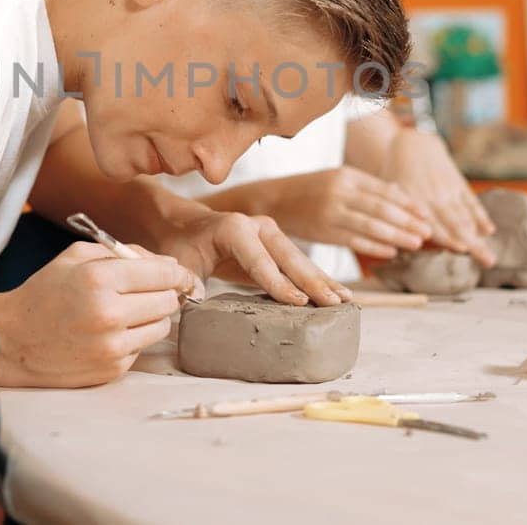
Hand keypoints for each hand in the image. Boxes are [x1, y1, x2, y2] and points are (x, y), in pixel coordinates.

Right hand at [0, 242, 198, 387]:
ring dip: (153, 317)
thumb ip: (124, 253)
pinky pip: (143, 347)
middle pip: (168, 301)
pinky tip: (110, 332)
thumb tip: (168, 264)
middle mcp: (108, 313)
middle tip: (151, 291)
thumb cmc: (45, 292)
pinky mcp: (112, 369)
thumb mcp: (76, 257)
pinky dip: (134, 338)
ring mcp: (111, 346)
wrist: (12, 340)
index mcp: (99, 278)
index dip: (177, 272)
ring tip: (128, 311)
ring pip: (162, 326)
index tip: (179, 274)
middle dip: (165, 293)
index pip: (163, 273)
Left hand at [157, 211, 352, 307]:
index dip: (278, 283)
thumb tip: (197, 300)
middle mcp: (258, 226)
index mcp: (234, 228)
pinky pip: (299, 264)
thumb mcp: (180, 263)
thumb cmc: (182, 245)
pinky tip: (337, 293)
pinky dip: (318, 279)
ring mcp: (271, 233)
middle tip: (333, 303)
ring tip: (346, 300)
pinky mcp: (277, 245)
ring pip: (300, 260)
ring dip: (323, 280)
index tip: (298, 302)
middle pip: (289, 257)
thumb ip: (188, 281)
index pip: (260, 260)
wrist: (185, 224)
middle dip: (312, 282)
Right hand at [263, 167, 430, 259]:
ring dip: (396, 236)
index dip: (408, 204)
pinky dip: (374, 247)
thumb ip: (369, 187)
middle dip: (408, 221)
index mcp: (347, 175)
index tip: (427, 215)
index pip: (385, 190)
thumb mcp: (339, 179)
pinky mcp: (323, 231)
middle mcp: (340, 191)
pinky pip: (354, 240)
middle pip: (382, 208)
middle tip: (428, 232)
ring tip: (416, 244)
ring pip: (371, 225)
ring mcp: (331, 211)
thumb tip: (402, 195)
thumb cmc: (312, 190)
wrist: (274, 199)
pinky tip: (390, 252)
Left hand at [381, 130, 496, 264]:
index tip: (462, 250)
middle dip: (473, 244)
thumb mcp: (389, 192)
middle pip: (456, 223)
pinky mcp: (458, 183)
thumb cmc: (395, 175)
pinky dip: (480, 215)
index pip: (433, 222)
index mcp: (414, 199)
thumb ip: (395, 215)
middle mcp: (433, 195)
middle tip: (489, 262)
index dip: (448, 236)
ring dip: (478, 236)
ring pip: (465, 215)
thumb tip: (393, 240)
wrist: (412, 144)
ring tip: (490, 255)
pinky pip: (471, 201)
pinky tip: (489, 230)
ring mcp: (448, 189)